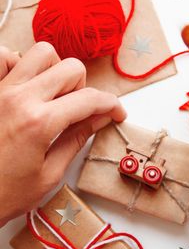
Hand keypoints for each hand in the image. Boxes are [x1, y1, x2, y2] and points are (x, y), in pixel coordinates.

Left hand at [0, 44, 125, 226]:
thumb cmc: (2, 195)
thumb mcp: (49, 174)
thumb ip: (78, 139)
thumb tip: (101, 118)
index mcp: (39, 122)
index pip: (90, 99)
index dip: (112, 105)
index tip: (117, 113)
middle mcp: (19, 98)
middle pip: (71, 68)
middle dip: (84, 88)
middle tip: (79, 109)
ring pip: (42, 53)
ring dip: (56, 71)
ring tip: (53, 94)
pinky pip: (5, 57)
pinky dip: (19, 64)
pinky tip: (25, 85)